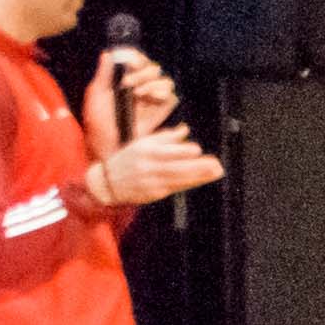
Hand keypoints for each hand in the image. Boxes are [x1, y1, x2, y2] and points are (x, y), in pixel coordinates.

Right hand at [83, 122, 225, 211]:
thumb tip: (186, 129)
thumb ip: (165, 137)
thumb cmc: (129, 159)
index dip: (182, 151)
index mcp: (144, 151)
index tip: (197, 149)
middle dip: (197, 166)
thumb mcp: (142, 144)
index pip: (165, 151)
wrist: (107, 183)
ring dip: (200, 176)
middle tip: (216, 164)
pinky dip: (190, 183)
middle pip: (175, 166)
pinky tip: (202, 179)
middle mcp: (147, 166)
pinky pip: (175, 188)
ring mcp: (151, 181)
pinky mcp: (154, 194)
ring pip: (178, 178)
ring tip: (217, 171)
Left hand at [84, 46, 178, 139]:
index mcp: (124, 79)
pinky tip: (151, 98)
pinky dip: (164, 95)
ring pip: (164, 82)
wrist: (107, 145)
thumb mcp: (96, 95)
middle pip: (153, 69)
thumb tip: (108, 54)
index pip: (137, 61)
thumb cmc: (98, 122)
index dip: (137, 59)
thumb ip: (104, 75)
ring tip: (138, 93)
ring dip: (152, 83)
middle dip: (142, 73)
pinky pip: (171, 98)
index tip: (129, 63)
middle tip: (128, 83)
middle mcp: (140, 87)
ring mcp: (152, 100)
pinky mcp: (161, 112)